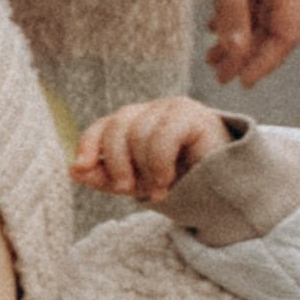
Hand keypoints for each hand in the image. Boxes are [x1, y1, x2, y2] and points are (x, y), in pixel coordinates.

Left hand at [72, 97, 231, 202]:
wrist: (226, 189)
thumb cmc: (182, 183)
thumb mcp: (137, 183)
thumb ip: (106, 177)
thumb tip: (74, 170)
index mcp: (134, 124)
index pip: (102, 127)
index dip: (89, 145)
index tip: (81, 168)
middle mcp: (151, 112)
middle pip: (117, 127)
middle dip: (116, 162)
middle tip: (128, 189)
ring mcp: (172, 110)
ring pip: (138, 132)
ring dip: (144, 168)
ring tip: (159, 188)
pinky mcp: (193, 116)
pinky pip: (161, 135)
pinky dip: (158, 162)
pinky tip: (168, 180)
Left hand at [201, 0, 299, 87]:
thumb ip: (232, 11)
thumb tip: (236, 52)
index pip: (286, 36)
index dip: (266, 62)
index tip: (243, 80)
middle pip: (271, 33)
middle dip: (246, 57)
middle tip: (220, 76)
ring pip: (257, 22)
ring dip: (236, 42)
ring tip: (210, 60)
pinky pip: (247, 6)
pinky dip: (230, 22)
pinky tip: (210, 31)